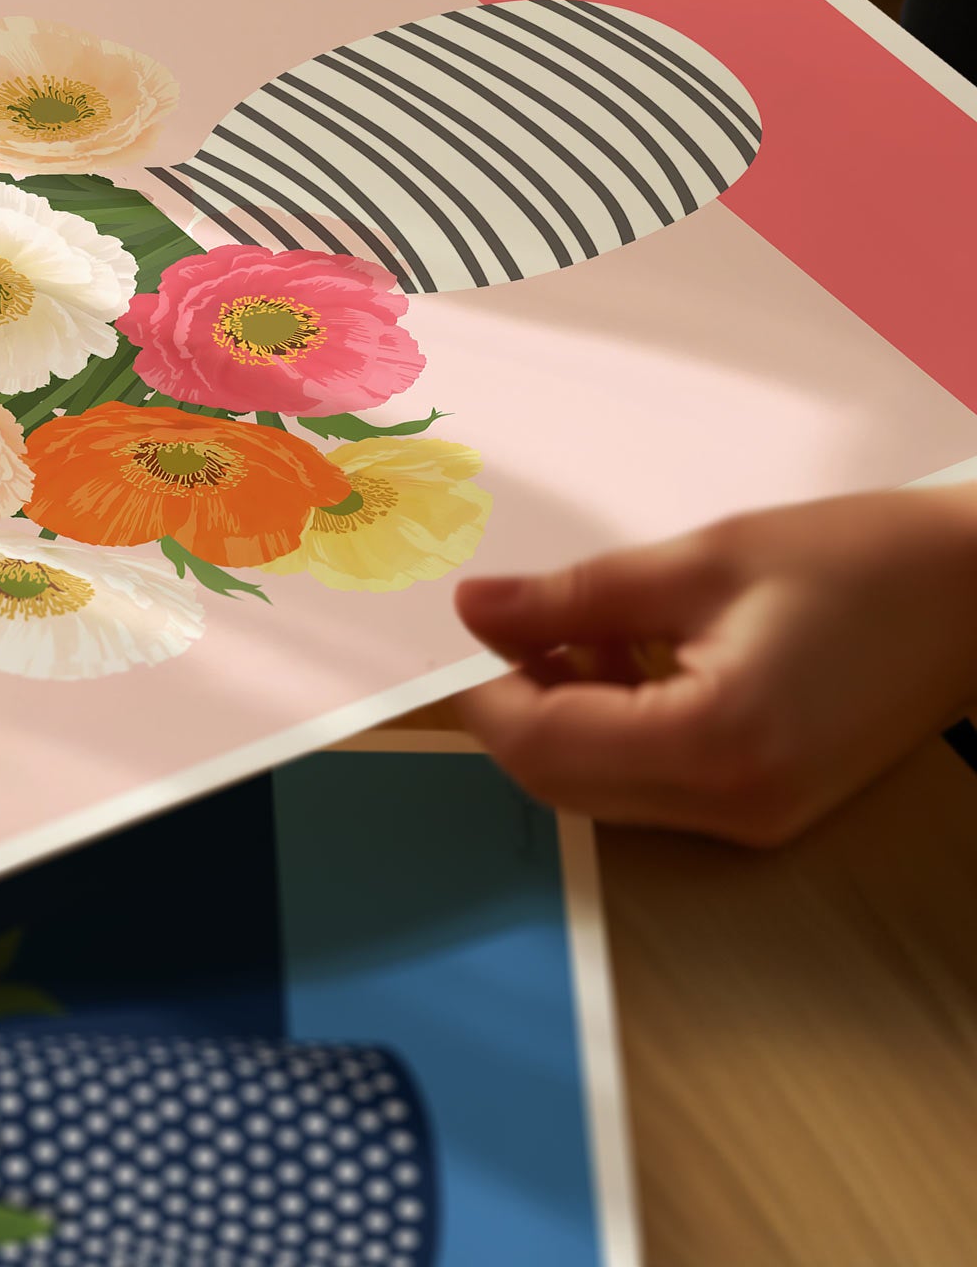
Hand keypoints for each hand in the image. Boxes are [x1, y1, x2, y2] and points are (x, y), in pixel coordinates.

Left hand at [455, 486, 976, 844]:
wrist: (976, 594)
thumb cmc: (853, 561)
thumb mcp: (697, 562)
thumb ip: (573, 598)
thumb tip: (473, 608)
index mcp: (714, 744)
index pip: (543, 746)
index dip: (481, 692)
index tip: (457, 632)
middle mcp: (730, 806)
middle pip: (561, 782)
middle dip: (514, 707)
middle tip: (502, 622)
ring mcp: (752, 819)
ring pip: (600, 788)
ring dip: (562, 715)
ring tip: (574, 625)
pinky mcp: (765, 807)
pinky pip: (650, 782)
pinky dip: (612, 726)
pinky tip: (624, 653)